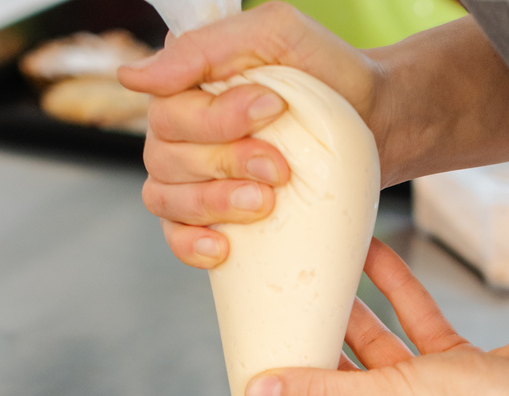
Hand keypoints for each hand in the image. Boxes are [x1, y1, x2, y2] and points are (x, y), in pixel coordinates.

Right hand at [119, 3, 380, 267]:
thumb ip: (207, 46)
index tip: (274, 108)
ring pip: (167, 198)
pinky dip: (191, 245)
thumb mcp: (277, 34)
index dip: (216, 118)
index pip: (169, 110)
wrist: (377, 121)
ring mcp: (191, 177)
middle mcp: (180, 132)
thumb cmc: (328, 73)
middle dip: (226, 163)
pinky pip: (174, 237)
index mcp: (187, 87)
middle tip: (280, 167)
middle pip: (167, 157)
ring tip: (265, 203)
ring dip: (214, 204)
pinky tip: (222, 248)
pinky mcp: (213, 216)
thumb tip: (131, 77)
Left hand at [245, 240, 508, 395]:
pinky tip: (373, 259)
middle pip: (342, 390)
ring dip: (353, 314)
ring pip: (378, 354)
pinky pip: (415, 330)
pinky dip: (396, 297)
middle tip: (281, 309)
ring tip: (320, 274)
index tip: (255, 363)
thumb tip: (262, 395)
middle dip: (316, 348)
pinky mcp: (458, 374)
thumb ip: (322, 392)